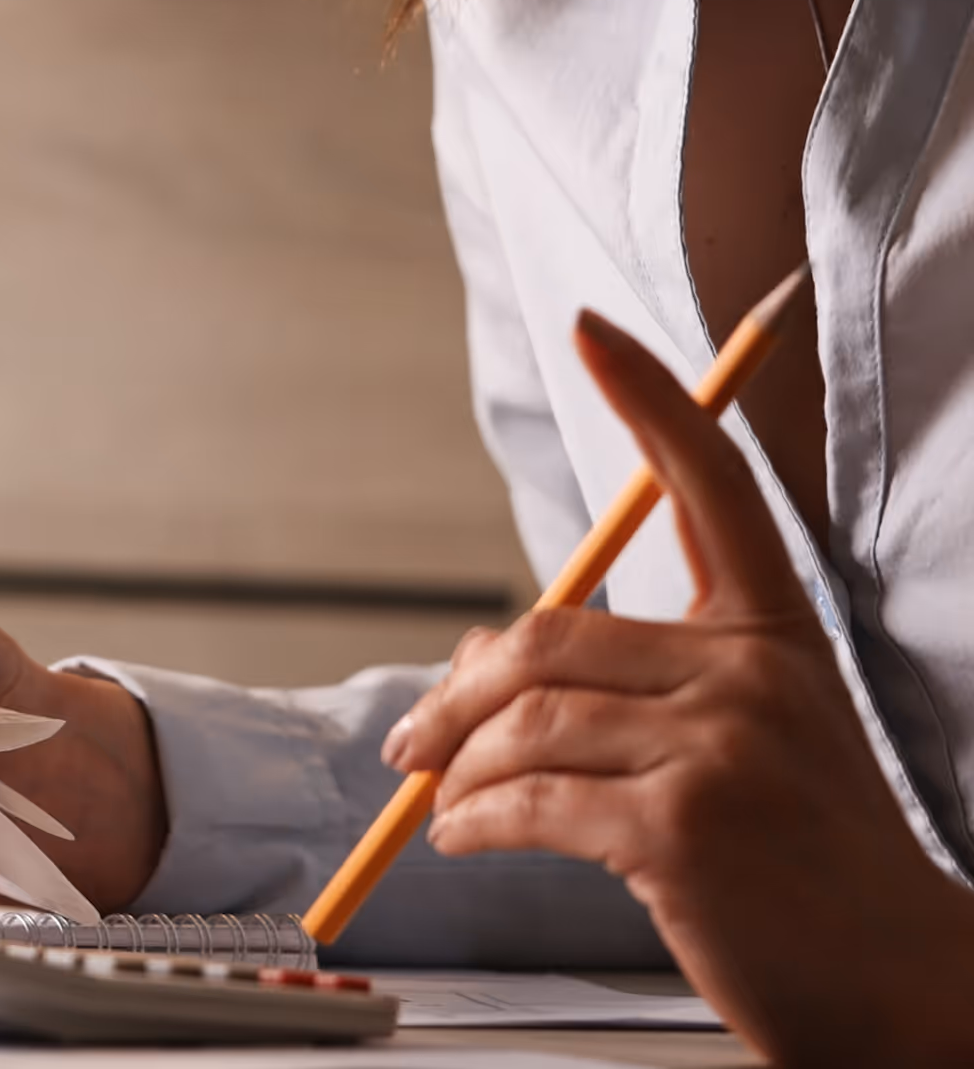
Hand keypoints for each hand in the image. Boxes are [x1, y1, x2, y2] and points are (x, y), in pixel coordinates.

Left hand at [387, 311, 973, 1064]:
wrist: (895, 979)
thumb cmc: (798, 862)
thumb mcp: (735, 743)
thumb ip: (625, 685)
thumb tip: (475, 658)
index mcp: (775, 633)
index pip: (713, 485)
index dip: (653, 399)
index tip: (595, 329)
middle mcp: (754, 672)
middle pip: (548, 633)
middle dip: (458, 694)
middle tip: (412, 744)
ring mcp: (724, 747)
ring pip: (525, 721)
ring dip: (457, 768)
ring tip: (442, 804)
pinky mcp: (685, 828)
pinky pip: (527, 800)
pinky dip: (473, 821)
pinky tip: (464, 837)